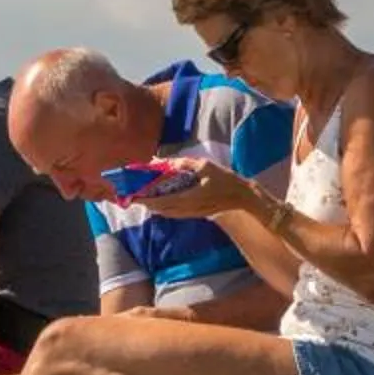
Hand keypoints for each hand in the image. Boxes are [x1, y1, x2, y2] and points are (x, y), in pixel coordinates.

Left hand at [142, 159, 261, 221]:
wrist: (242, 197)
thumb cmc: (225, 180)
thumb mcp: (204, 166)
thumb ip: (182, 163)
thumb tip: (161, 160)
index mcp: (187, 198)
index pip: (160, 202)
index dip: (144, 200)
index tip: (131, 196)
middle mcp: (186, 209)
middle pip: (160, 209)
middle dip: (145, 202)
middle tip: (132, 195)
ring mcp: (190, 214)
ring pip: (166, 213)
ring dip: (153, 206)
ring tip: (142, 197)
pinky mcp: (194, 214)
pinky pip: (173, 213)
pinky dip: (163, 207)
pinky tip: (158, 201)